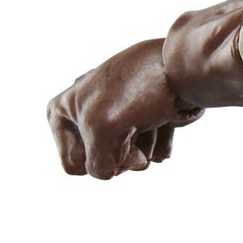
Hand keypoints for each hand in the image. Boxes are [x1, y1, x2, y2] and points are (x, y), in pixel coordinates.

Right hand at [47, 39, 203, 178]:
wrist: (180, 69)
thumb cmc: (137, 90)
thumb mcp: (101, 129)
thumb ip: (96, 164)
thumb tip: (110, 173)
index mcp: (62, 111)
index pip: (75, 165)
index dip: (96, 158)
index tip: (106, 132)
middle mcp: (86, 115)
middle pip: (105, 165)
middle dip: (124, 154)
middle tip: (132, 125)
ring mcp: (115, 118)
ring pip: (129, 162)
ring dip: (145, 147)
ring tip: (150, 118)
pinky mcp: (142, 122)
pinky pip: (149, 154)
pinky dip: (160, 143)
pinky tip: (164, 123)